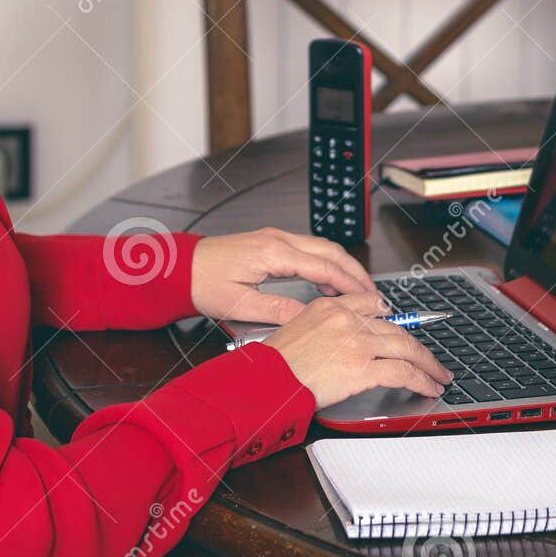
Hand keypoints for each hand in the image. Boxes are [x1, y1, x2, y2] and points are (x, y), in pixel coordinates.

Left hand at [190, 227, 376, 324]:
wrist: (181, 267)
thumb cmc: (204, 283)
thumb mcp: (240, 305)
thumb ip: (278, 310)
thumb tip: (309, 318)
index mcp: (273, 253)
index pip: (324, 267)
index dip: (350, 284)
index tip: (368, 298)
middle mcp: (277, 240)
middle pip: (330, 251)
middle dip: (355, 272)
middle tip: (374, 294)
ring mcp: (275, 238)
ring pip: (322, 247)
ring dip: (343, 266)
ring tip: (358, 290)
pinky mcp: (270, 242)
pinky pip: (308, 249)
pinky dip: (326, 263)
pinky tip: (329, 282)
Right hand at [262, 295, 453, 407]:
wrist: (266, 380)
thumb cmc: (273, 364)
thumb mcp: (296, 330)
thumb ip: (324, 329)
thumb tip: (343, 343)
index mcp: (330, 306)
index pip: (372, 303)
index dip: (393, 317)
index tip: (402, 326)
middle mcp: (347, 319)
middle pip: (396, 327)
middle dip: (418, 345)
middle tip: (431, 358)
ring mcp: (358, 342)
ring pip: (406, 347)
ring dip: (428, 364)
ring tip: (439, 375)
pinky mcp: (364, 367)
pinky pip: (404, 372)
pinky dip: (422, 380)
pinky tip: (429, 387)